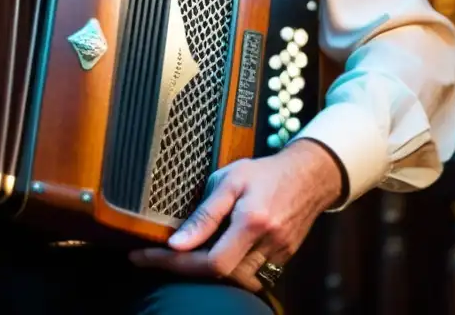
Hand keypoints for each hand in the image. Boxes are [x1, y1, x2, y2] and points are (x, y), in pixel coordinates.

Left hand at [129, 139, 343, 291]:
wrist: (310, 176)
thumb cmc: (266, 173)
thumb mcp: (230, 180)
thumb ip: (205, 213)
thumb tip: (177, 242)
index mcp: (252, 222)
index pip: (212, 262)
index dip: (175, 264)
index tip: (144, 256)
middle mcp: (267, 244)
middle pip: (221, 275)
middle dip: (184, 268)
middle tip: (154, 255)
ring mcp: (278, 255)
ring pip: (236, 281)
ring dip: (207, 271)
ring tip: (180, 255)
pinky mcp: (283, 259)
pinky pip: (251, 276)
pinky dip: (229, 270)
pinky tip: (211, 254)